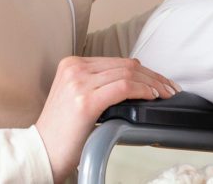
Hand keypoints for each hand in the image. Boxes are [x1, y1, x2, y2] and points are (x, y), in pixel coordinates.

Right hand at [34, 57, 177, 180]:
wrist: (42, 151)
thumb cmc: (61, 132)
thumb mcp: (76, 97)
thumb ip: (97, 84)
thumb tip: (132, 78)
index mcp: (71, 64)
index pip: (117, 61)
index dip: (143, 70)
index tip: (159, 81)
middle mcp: (74, 69)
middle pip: (125, 65)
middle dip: (153, 76)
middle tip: (170, 88)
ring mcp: (79, 83)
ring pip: (128, 74)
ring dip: (153, 83)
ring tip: (166, 94)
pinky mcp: (85, 100)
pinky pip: (124, 87)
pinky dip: (143, 90)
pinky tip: (152, 97)